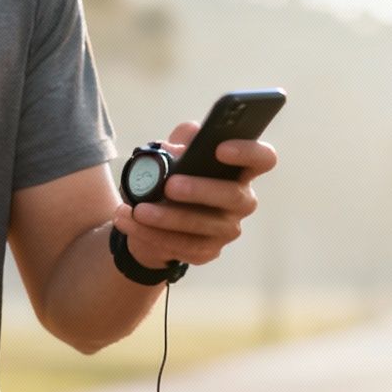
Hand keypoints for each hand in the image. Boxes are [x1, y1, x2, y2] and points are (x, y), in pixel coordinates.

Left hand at [111, 119, 277, 267]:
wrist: (153, 216)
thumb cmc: (171, 176)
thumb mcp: (173, 152)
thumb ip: (180, 140)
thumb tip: (177, 143)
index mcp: (240, 170)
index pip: (263, 158)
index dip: (249, 152)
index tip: (220, 148)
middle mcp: (241, 201)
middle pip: (234, 196)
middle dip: (201, 190)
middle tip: (169, 185)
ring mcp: (226, 229)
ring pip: (203, 226)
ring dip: (167, 218)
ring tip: (138, 209)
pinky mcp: (207, 251)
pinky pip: (183, 247)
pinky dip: (152, 234)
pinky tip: (129, 220)